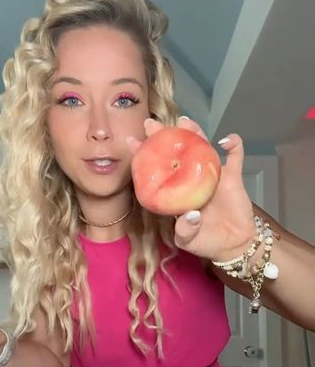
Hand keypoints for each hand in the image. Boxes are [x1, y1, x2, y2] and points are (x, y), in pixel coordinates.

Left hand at [128, 117, 254, 261]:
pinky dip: (234, 146)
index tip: (131, 141)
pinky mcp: (232, 178)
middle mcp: (191, 179)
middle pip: (176, 152)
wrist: (233, 245)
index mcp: (176, 193)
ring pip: (202, 148)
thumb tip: (190, 215)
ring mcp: (211, 176)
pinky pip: (235, 157)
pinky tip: (227, 140)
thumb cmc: (207, 242)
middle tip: (151, 123)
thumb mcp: (189, 242)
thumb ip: (186, 231)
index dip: (144, 156)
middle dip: (163, 136)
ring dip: (195, 133)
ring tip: (186, 121)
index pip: (156, 170)